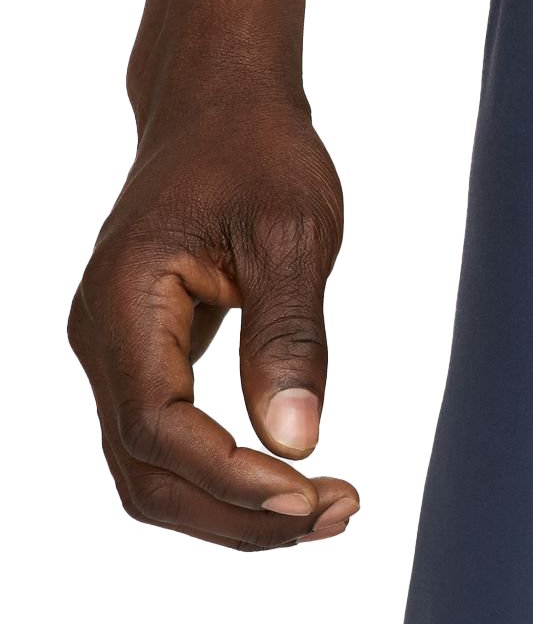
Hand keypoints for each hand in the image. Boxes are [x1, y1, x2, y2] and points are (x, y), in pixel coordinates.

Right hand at [69, 96, 359, 549]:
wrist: (220, 109)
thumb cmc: (258, 155)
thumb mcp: (291, 236)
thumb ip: (290, 338)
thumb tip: (297, 440)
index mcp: (122, 307)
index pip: (158, 430)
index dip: (230, 478)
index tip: (311, 492)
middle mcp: (102, 340)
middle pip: (148, 475)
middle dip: (240, 514)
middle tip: (339, 513)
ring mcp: (119, 355)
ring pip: (155, 474)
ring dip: (238, 509)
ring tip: (332, 509)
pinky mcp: (148, 362)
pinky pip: (173, 447)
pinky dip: (231, 479)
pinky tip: (300, 483)